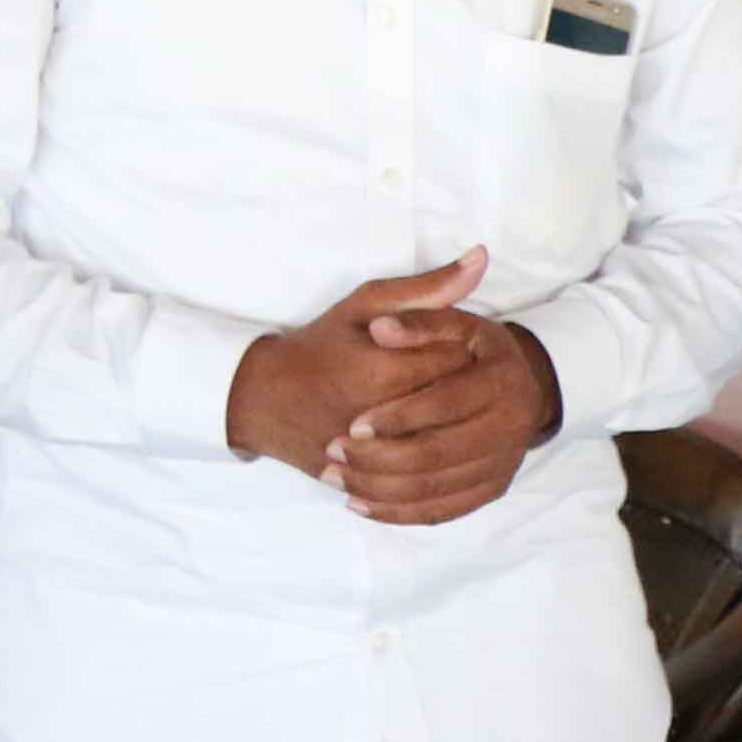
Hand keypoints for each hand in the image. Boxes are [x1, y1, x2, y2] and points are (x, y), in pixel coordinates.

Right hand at [228, 255, 488, 474]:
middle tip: (454, 376)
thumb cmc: (319, 346)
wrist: (260, 399)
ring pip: (444, 447)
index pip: (460, 360)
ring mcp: (370, 457)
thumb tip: (482, 258)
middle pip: (458, 406)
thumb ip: (427, 288)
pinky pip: (421, 480)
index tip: (460, 345)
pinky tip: (430, 436)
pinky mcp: (365, 483)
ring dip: (455, 426)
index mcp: (382, 371)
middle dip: (467, 389)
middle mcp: (379, 419)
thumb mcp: (366, 306)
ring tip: (444, 406)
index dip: (469, 349)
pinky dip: (435, 461)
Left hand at [332, 297, 564, 527]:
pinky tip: (360, 504)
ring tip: (336, 478)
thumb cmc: (467, 348)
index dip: (398, 417)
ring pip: (436, 489)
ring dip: (379, 489)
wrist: (512, 382)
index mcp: (503, 378)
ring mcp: (506, 461)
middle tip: (334, 452)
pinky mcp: (493, 487)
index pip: (446, 404)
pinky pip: (444, 511)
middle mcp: (514, 424)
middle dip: (379, 458)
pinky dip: (398, 513)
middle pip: (438, 455)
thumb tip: (381, 328)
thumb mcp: (448, 321)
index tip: (353, 423)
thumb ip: (417, 318)